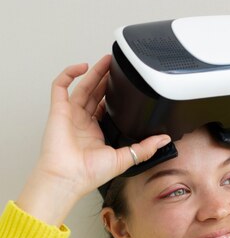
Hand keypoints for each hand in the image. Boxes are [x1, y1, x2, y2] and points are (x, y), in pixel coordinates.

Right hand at [17, 56, 169, 224]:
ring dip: (94, 72)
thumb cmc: (89, 173)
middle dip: (106, 79)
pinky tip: (82, 67)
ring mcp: (70, 114)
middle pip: (95, 93)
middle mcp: (83, 122)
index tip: (127, 87)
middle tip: (118, 66)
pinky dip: (69, 73)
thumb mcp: (124, 159)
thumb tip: (163, 140)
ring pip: (82, 86)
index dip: (115, 96)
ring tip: (107, 60)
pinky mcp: (58, 110)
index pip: (106, 108)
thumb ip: (144, 149)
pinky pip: (59, 86)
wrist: (68, 177)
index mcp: (96, 132)